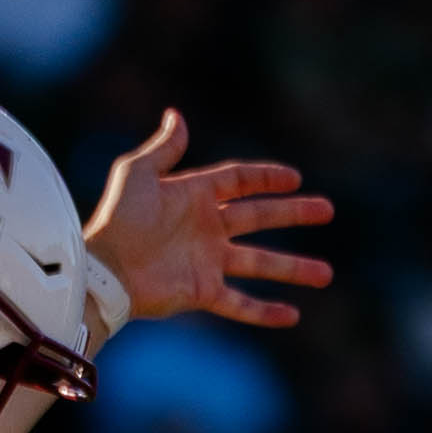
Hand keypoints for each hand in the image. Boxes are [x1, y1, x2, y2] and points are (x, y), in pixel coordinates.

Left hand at [78, 109, 333, 333]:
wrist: (105, 269)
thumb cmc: (118, 219)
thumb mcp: (137, 174)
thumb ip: (163, 148)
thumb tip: (176, 116)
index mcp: (194, 196)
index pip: (238, 181)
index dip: (266, 177)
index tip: (294, 178)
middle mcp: (206, 228)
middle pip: (259, 217)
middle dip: (293, 214)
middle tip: (326, 210)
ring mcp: (207, 262)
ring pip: (260, 263)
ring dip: (293, 268)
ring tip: (326, 274)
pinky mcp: (202, 292)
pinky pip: (240, 303)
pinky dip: (265, 311)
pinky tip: (293, 315)